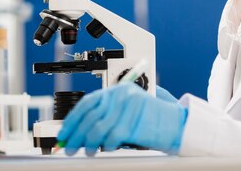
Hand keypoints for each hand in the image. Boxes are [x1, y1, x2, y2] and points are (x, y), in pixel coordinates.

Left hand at [57, 83, 187, 155]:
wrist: (176, 123)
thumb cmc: (151, 120)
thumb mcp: (125, 113)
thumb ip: (106, 116)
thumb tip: (79, 130)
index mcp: (117, 90)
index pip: (87, 103)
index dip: (72, 120)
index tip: (64, 133)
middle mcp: (121, 94)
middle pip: (90, 116)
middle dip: (76, 134)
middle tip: (69, 147)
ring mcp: (128, 105)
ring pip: (98, 128)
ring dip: (89, 143)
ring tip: (87, 151)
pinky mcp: (134, 119)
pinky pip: (113, 136)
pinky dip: (106, 145)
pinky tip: (105, 149)